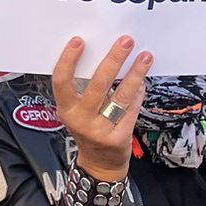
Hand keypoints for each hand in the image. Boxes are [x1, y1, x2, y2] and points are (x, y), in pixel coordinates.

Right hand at [50, 36, 150, 178]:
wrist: (100, 164)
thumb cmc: (88, 130)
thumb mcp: (77, 110)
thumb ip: (85, 88)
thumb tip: (103, 53)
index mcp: (66, 109)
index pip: (61, 82)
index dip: (68, 61)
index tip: (79, 41)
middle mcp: (81, 120)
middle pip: (97, 85)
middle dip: (113, 59)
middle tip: (125, 41)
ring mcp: (100, 130)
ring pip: (120, 96)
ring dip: (135, 73)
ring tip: (144, 57)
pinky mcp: (119, 137)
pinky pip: (131, 109)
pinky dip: (138, 92)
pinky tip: (143, 79)